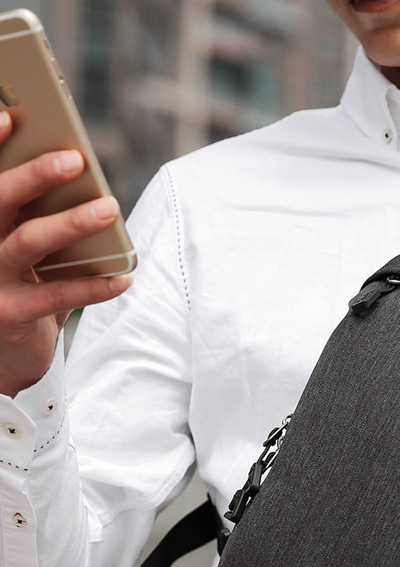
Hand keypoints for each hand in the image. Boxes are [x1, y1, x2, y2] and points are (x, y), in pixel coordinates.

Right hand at [0, 110, 130, 396]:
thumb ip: (37, 215)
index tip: (9, 117)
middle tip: (75, 160)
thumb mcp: (24, 246)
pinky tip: (124, 279)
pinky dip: (94, 286)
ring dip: (72, 223)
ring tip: (109, 209)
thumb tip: (77, 175)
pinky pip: (57, 295)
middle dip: (35, 176)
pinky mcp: (9, 313)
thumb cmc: (23, 284)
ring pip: (28, 242)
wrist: (6, 351)